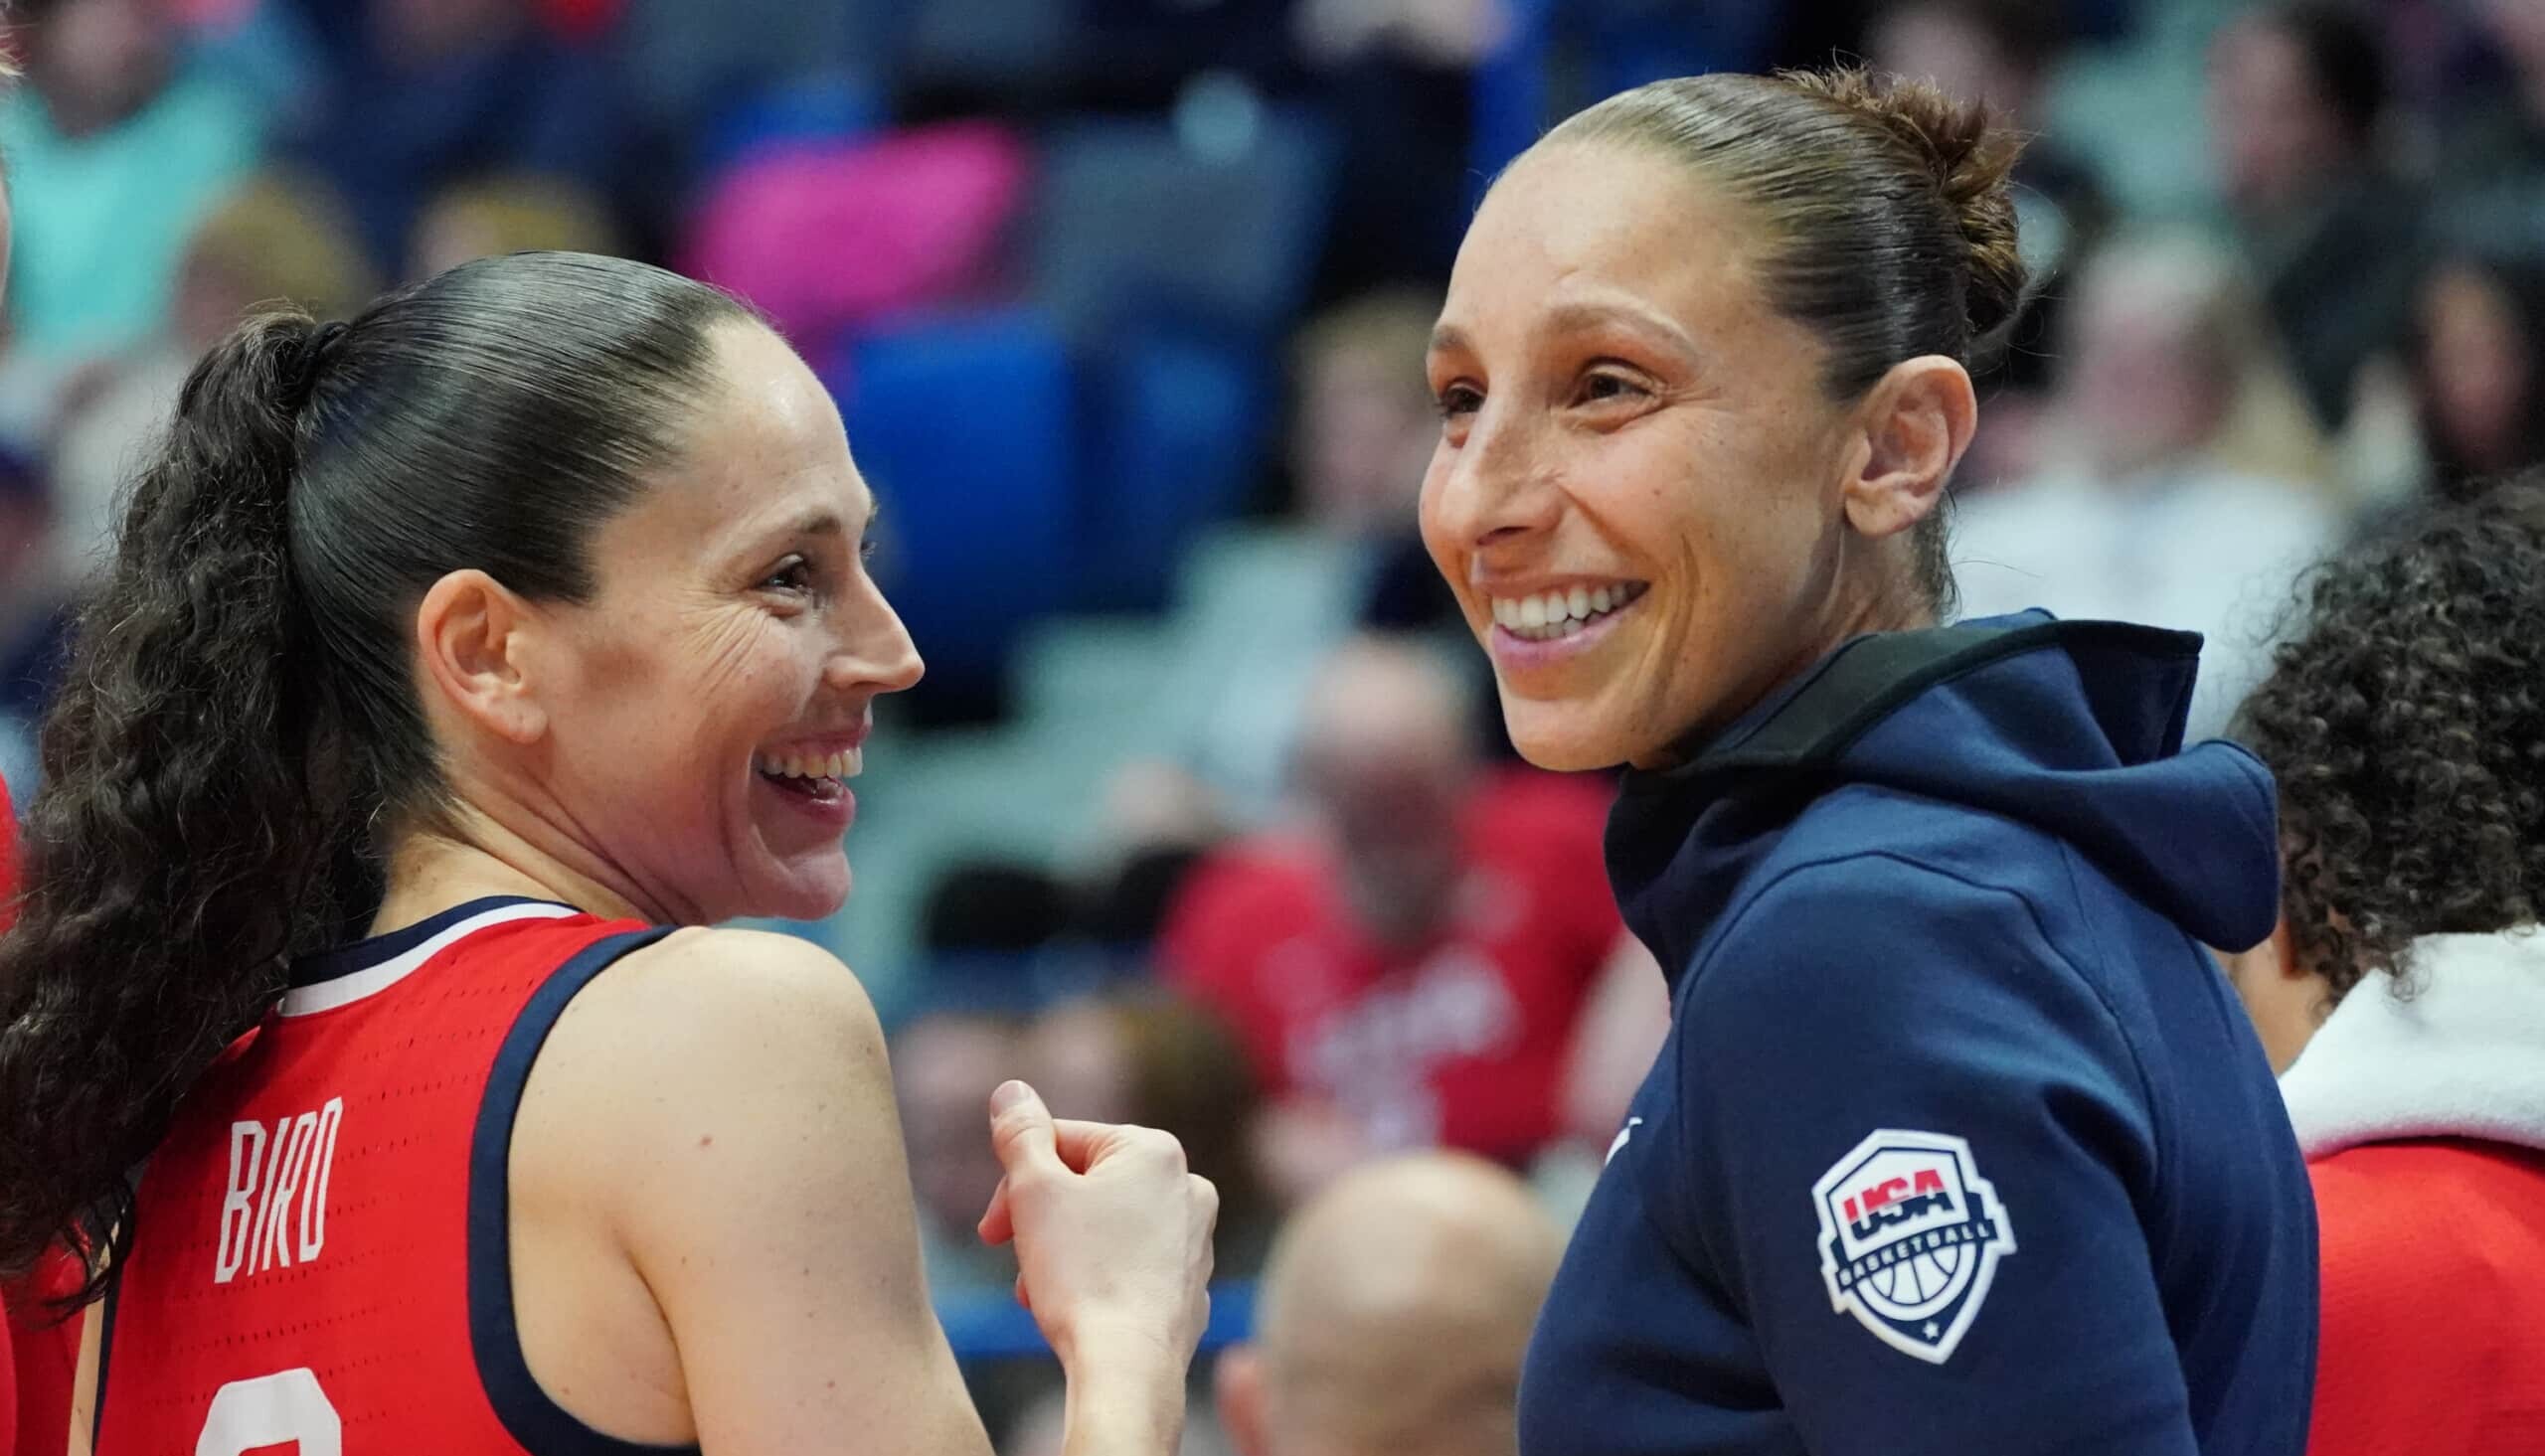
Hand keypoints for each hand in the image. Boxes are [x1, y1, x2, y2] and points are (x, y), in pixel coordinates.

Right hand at [977, 1081, 1217, 1375]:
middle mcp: (1188, 1186)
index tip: (992, 1228)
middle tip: (1009, 1256)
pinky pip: (1128, 1269)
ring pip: (1104, 1229)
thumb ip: (1019, 1134)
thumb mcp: (1034, 1191)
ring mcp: (1196, 1241)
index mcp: (1155, 1150)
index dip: (1015, 1180)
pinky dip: (1095, 1281)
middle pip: (1086, 1184)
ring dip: (1060, 1252)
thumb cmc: (1082, 1274)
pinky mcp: (1190, 1288)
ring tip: (1038, 1291)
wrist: (1129, 1367)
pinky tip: (1075, 1309)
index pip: (1062, 1140)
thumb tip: (1012, 1092)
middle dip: (1039, 1219)